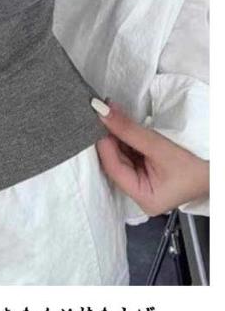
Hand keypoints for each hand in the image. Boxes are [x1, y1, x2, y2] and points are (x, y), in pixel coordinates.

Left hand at [93, 98, 208, 215]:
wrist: (218, 167)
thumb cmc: (196, 165)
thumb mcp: (159, 146)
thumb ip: (129, 130)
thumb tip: (103, 112)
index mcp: (144, 198)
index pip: (114, 170)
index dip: (105, 145)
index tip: (98, 121)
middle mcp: (140, 194)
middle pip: (116, 163)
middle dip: (110, 138)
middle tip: (103, 114)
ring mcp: (145, 183)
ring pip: (122, 157)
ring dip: (118, 136)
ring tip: (113, 116)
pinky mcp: (148, 172)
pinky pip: (131, 154)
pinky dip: (127, 139)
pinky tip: (123, 125)